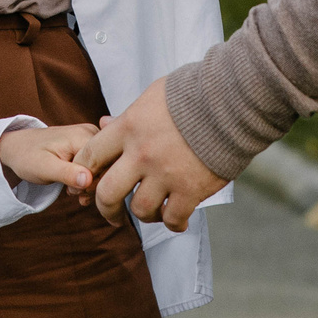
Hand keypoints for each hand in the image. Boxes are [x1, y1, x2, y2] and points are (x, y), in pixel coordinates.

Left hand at [0, 122, 99, 190]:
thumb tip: (89, 180)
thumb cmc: (27, 157)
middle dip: (94, 185)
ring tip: (72, 191)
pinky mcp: (88, 144)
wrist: (16, 147)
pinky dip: (89, 179)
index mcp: (84, 136)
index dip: (96, 183)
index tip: (76, 191)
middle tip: (73, 193)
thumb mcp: (44, 168)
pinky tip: (77, 187)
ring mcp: (91, 137)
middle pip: (109, 165)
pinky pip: (98, 164)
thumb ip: (67, 174)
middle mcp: (92, 133)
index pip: (108, 164)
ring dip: (91, 184)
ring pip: (104, 167)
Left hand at [74, 78, 227, 230]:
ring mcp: (166, 174)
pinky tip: (177, 219)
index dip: (84, 172)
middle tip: (111, 215)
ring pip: (140, 210)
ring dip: (144, 215)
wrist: (233, 101)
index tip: (88, 182)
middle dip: (105, 209)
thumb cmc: (193, 94)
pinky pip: (173, 218)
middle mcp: (142, 154)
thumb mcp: (152, 97)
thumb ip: (127, 116)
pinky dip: (173, 223)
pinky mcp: (191, 189)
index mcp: (128, 128)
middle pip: (107, 194)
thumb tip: (105, 124)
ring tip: (152, 212)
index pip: (90, 156)